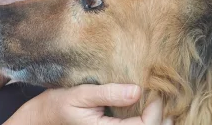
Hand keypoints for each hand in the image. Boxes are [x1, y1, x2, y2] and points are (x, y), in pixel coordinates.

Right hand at [5, 83, 172, 124]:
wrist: (42, 117)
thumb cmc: (58, 104)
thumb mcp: (81, 94)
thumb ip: (107, 93)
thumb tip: (137, 90)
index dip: (156, 111)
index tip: (158, 91)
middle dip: (162, 119)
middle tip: (169, 98)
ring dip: (157, 121)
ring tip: (166, 106)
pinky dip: (146, 121)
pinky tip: (151, 110)